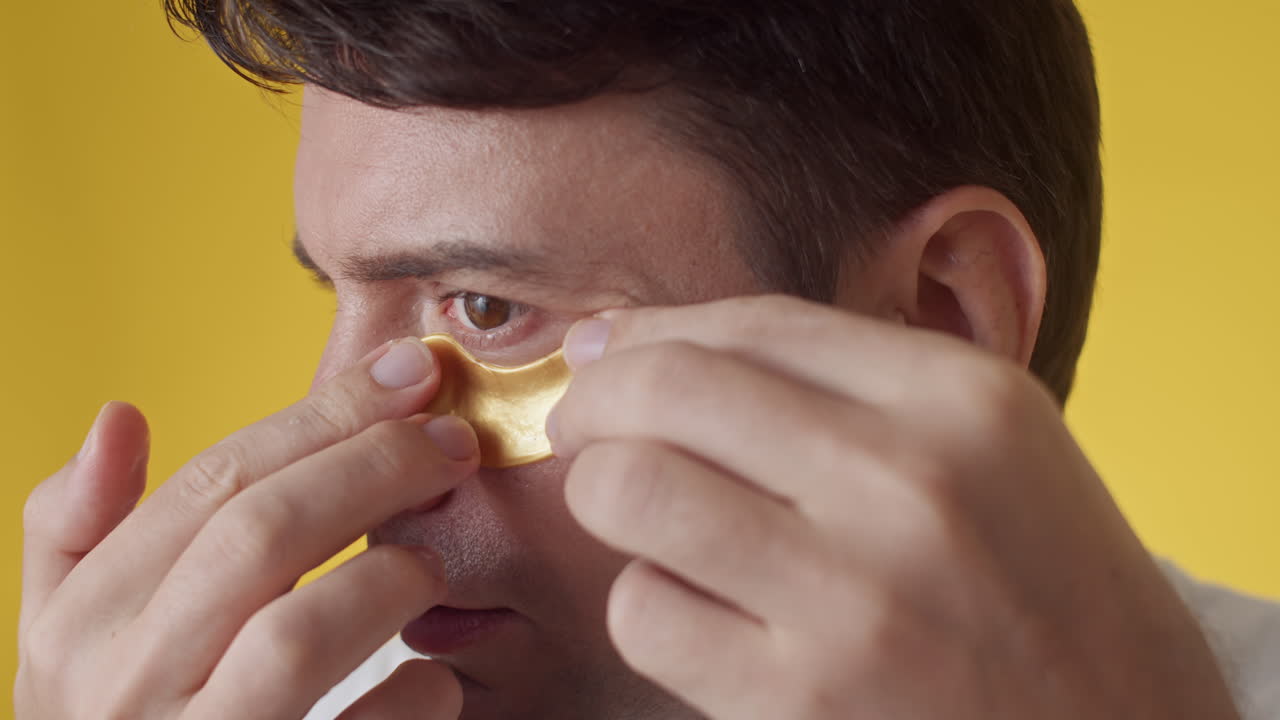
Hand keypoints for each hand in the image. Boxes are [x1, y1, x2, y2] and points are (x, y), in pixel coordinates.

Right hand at [17, 339, 474, 719]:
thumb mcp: (66, 644)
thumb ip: (77, 534)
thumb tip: (119, 415)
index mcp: (80, 628)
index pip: (214, 482)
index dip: (324, 415)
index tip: (410, 375)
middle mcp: (122, 690)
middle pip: (262, 535)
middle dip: (373, 469)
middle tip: (453, 444)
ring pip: (299, 635)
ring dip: (389, 578)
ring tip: (430, 563)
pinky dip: (414, 699)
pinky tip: (434, 682)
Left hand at [549, 295, 1238, 719]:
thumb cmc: (1040, 578)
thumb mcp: (986, 442)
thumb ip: (830, 379)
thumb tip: (623, 343)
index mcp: (960, 400)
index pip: (751, 322)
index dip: (650, 331)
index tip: (610, 356)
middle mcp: (907, 485)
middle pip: (668, 389)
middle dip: (593, 400)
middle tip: (584, 428)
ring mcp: (852, 599)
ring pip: (628, 491)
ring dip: (604, 497)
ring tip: (638, 514)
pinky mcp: (799, 701)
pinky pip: (644, 615)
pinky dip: (649, 605)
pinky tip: (699, 611)